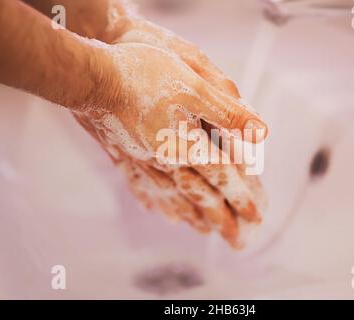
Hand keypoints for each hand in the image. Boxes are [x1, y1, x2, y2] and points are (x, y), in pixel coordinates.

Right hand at [74, 38, 267, 247]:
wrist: (93, 78)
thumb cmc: (143, 76)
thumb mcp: (195, 86)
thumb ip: (228, 113)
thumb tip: (260, 132)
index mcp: (188, 145)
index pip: (222, 177)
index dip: (241, 196)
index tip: (256, 215)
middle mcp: (167, 161)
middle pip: (200, 196)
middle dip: (221, 219)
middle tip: (236, 240)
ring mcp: (143, 161)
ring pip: (173, 196)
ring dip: (192, 215)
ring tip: (204, 231)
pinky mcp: (125, 155)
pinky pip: (143, 186)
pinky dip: (154, 201)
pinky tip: (158, 211)